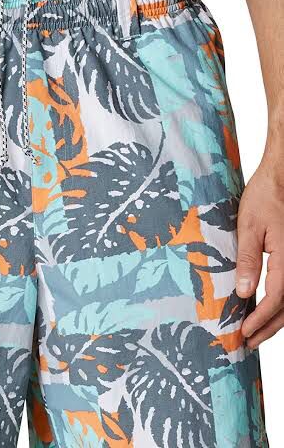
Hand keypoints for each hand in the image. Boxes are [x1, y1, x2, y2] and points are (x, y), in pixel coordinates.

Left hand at [236, 160, 283, 348]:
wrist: (280, 180)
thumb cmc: (264, 199)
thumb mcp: (248, 227)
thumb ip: (247, 260)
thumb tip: (244, 293)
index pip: (276, 299)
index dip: (260, 319)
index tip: (243, 333)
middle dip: (268, 327)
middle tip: (248, 342)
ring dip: (276, 320)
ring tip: (256, 333)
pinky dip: (282, 304)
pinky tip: (267, 310)